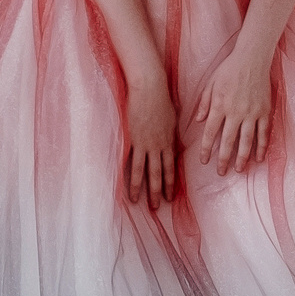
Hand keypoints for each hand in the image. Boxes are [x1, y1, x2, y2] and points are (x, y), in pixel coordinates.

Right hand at [124, 80, 179, 206]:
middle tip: (156, 206)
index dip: (170, 182)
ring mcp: (143, 143)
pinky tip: (121, 183)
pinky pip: (127, 159)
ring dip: (140, 188)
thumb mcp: (173, 118)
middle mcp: (157, 146)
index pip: (170, 167)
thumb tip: (173, 140)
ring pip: (142, 171)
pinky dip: (125, 173)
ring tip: (137, 201)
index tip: (169, 196)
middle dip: (157, 191)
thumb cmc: (162, 99)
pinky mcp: (131, 138)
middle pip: (157, 173)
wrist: (149, 89)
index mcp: (168, 142)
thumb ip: (172, 132)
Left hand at [193, 43, 274, 175]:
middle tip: (221, 173)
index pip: (210, 133)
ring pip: (246, 140)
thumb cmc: (228, 70)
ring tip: (238, 170)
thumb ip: (204, 103)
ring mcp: (251, 113)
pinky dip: (262, 147)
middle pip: (228, 141)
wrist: (251, 59)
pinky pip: (263, 133)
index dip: (206, 149)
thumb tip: (198, 121)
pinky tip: (259, 158)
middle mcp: (235, 112)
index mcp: (219, 106)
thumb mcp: (210, 84)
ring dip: (242, 157)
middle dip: (223, 159)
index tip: (204, 161)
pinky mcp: (264, 111)